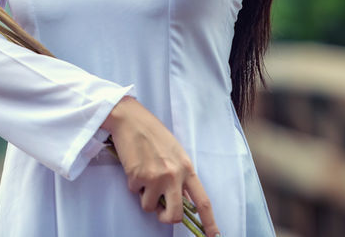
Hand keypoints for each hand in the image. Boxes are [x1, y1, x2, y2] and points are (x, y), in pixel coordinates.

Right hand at [101, 96, 220, 234]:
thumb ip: (181, 176)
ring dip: (145, 197)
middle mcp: (174, 175)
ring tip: (144, 176)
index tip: (213, 236)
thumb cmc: (154, 135)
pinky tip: (134, 166)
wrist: (131, 120)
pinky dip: (134, 184)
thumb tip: (183, 199)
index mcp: (187, 168)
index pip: (202, 201)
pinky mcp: (138, 177)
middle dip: (167, 218)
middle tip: (161, 211)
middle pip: (175, 215)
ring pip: (150, 207)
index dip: (209, 222)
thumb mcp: (175, 154)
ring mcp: (156, 177)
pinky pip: (135, 193)